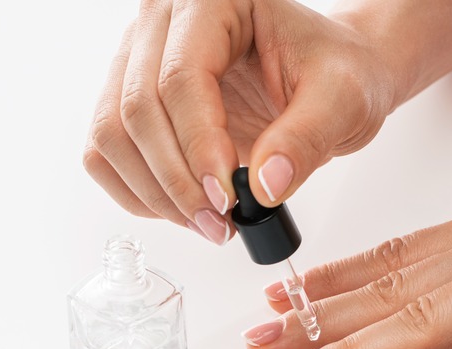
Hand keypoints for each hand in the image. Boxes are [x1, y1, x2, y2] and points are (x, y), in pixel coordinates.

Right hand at [81, 0, 394, 244]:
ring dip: (154, 193)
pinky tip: (184, 209)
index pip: (182, 77)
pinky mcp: (134, 99)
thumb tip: (264, 187)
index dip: (198, 145)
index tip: (227, 196)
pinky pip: (108, 152)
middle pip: (137, 109)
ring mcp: (142, 61)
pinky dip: (140, 192)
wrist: (330, 78)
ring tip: (208, 223)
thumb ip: (306, 139)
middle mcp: (166, 24)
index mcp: (215, 1)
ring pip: (112, 135)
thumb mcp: (343, 99)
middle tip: (219, 221)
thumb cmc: (338, 71)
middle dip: (176, 180)